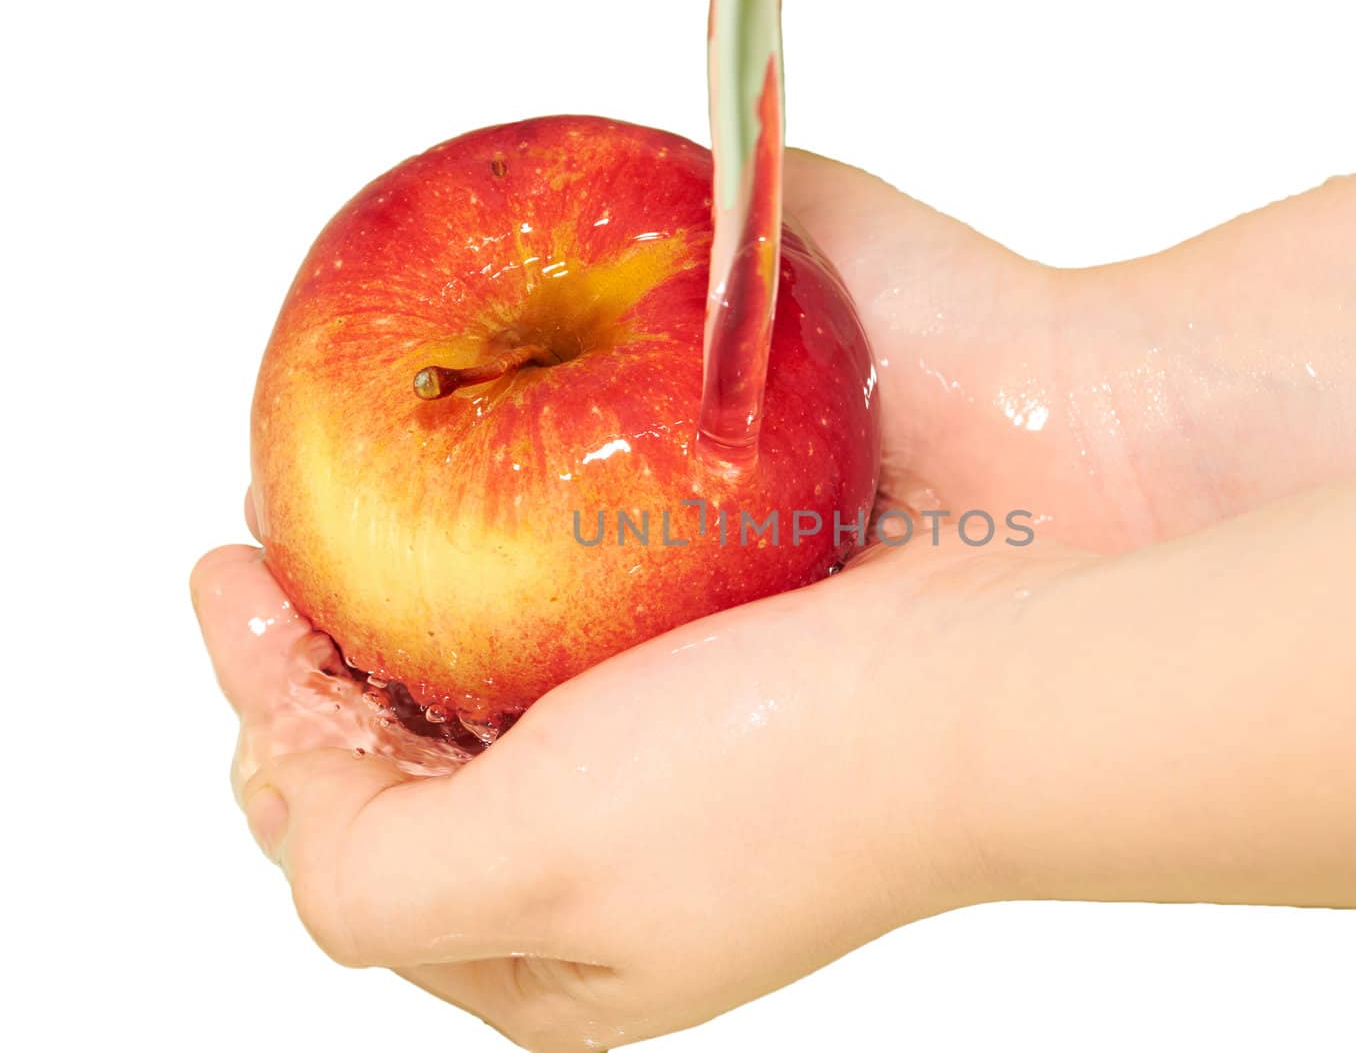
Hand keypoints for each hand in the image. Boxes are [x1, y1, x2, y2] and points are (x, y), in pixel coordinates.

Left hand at [194, 525, 1080, 1049]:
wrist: (996, 689)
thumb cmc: (787, 781)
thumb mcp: (534, 865)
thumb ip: (369, 878)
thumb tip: (301, 812)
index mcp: (546, 962)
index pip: (345, 846)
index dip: (269, 718)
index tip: (230, 585)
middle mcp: (602, 891)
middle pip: (406, 780)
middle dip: (321, 673)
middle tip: (266, 549)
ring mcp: (666, 794)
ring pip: (484, 710)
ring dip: (405, 622)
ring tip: (349, 522)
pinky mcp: (722, 700)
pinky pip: (571, 653)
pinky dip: (505, 595)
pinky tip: (492, 531)